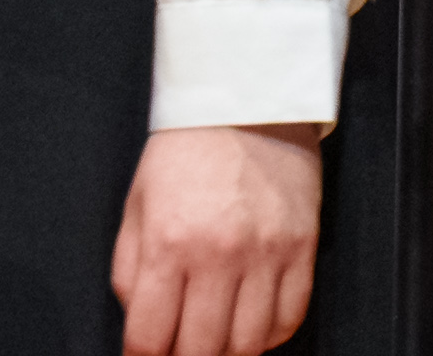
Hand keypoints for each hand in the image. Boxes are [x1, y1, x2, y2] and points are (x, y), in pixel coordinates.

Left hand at [111, 124, 322, 355]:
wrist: (247, 101)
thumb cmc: (188, 151)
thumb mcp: (137, 205)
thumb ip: (129, 270)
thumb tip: (140, 322)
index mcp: (168, 241)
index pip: (150, 337)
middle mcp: (218, 253)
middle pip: (200, 350)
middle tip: (180, 350)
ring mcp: (266, 252)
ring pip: (248, 344)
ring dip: (227, 354)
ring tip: (216, 340)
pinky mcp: (302, 246)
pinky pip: (290, 317)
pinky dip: (270, 335)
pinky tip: (253, 324)